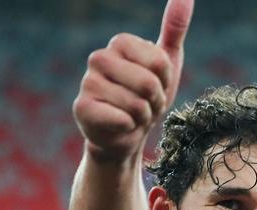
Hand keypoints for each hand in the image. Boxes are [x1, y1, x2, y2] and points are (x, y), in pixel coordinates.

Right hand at [73, 0, 193, 158]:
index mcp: (120, 43)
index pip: (159, 62)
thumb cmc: (147, 97)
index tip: (155, 86)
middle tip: (145, 105)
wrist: (127, 134)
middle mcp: (99, 58)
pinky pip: (122, 119)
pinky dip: (129, 128)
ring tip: (133, 116)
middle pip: (148, 83)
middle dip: (155, 101)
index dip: (164, 81)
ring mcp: (87, 82)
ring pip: (136, 104)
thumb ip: (174, 29)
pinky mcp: (82, 108)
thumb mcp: (166, 64)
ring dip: (142, 117)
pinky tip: (120, 126)